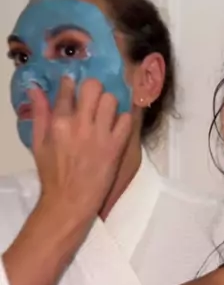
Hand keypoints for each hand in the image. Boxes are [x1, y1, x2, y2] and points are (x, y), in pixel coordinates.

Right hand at [31, 77, 131, 222]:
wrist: (70, 200)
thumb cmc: (52, 173)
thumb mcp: (38, 143)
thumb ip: (39, 114)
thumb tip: (35, 89)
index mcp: (59, 122)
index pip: (68, 88)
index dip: (72, 84)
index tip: (74, 86)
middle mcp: (80, 124)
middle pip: (94, 87)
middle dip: (94, 90)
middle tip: (93, 99)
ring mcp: (100, 134)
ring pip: (111, 100)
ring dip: (109, 104)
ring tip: (106, 114)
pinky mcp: (115, 146)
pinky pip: (127, 120)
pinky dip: (124, 120)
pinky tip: (117, 127)